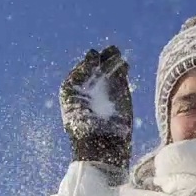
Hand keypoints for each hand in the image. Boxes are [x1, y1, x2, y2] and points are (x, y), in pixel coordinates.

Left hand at [59, 45, 132, 171]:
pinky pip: (123, 76)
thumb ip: (80, 72)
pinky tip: (124, 66)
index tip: (94, 59)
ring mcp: (108, 89)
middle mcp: (92, 85)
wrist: (100, 143)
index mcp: (76, 85)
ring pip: (112, 66)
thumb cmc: (80, 121)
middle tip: (110, 52)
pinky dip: (123, 68)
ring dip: (114, 59)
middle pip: (100, 63)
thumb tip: (93, 53)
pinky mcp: (123, 94)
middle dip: (105, 56)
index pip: (86, 64)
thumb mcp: (71, 93)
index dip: (91, 59)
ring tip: (117, 55)